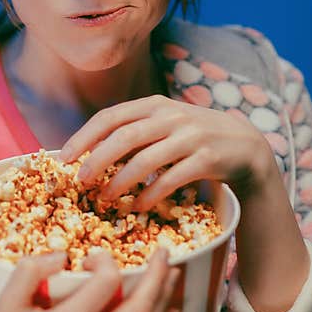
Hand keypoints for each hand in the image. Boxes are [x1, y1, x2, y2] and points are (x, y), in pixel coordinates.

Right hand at [0, 248, 179, 311]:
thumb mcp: (5, 307)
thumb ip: (29, 273)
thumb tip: (60, 255)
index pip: (105, 283)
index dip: (105, 260)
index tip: (92, 258)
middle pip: (139, 309)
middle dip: (158, 277)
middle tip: (164, 253)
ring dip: (165, 301)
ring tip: (172, 276)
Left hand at [59, 94, 278, 208]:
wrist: (246, 145)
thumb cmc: (192, 138)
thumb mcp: (162, 127)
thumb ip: (133, 135)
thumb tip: (89, 155)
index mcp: (153, 105)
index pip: (110, 116)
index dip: (84, 136)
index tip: (65, 157)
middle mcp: (171, 116)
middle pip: (125, 136)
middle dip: (98, 159)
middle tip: (81, 181)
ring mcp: (191, 136)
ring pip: (146, 159)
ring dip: (121, 181)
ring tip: (106, 198)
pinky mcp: (208, 158)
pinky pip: (173, 178)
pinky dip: (151, 193)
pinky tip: (138, 206)